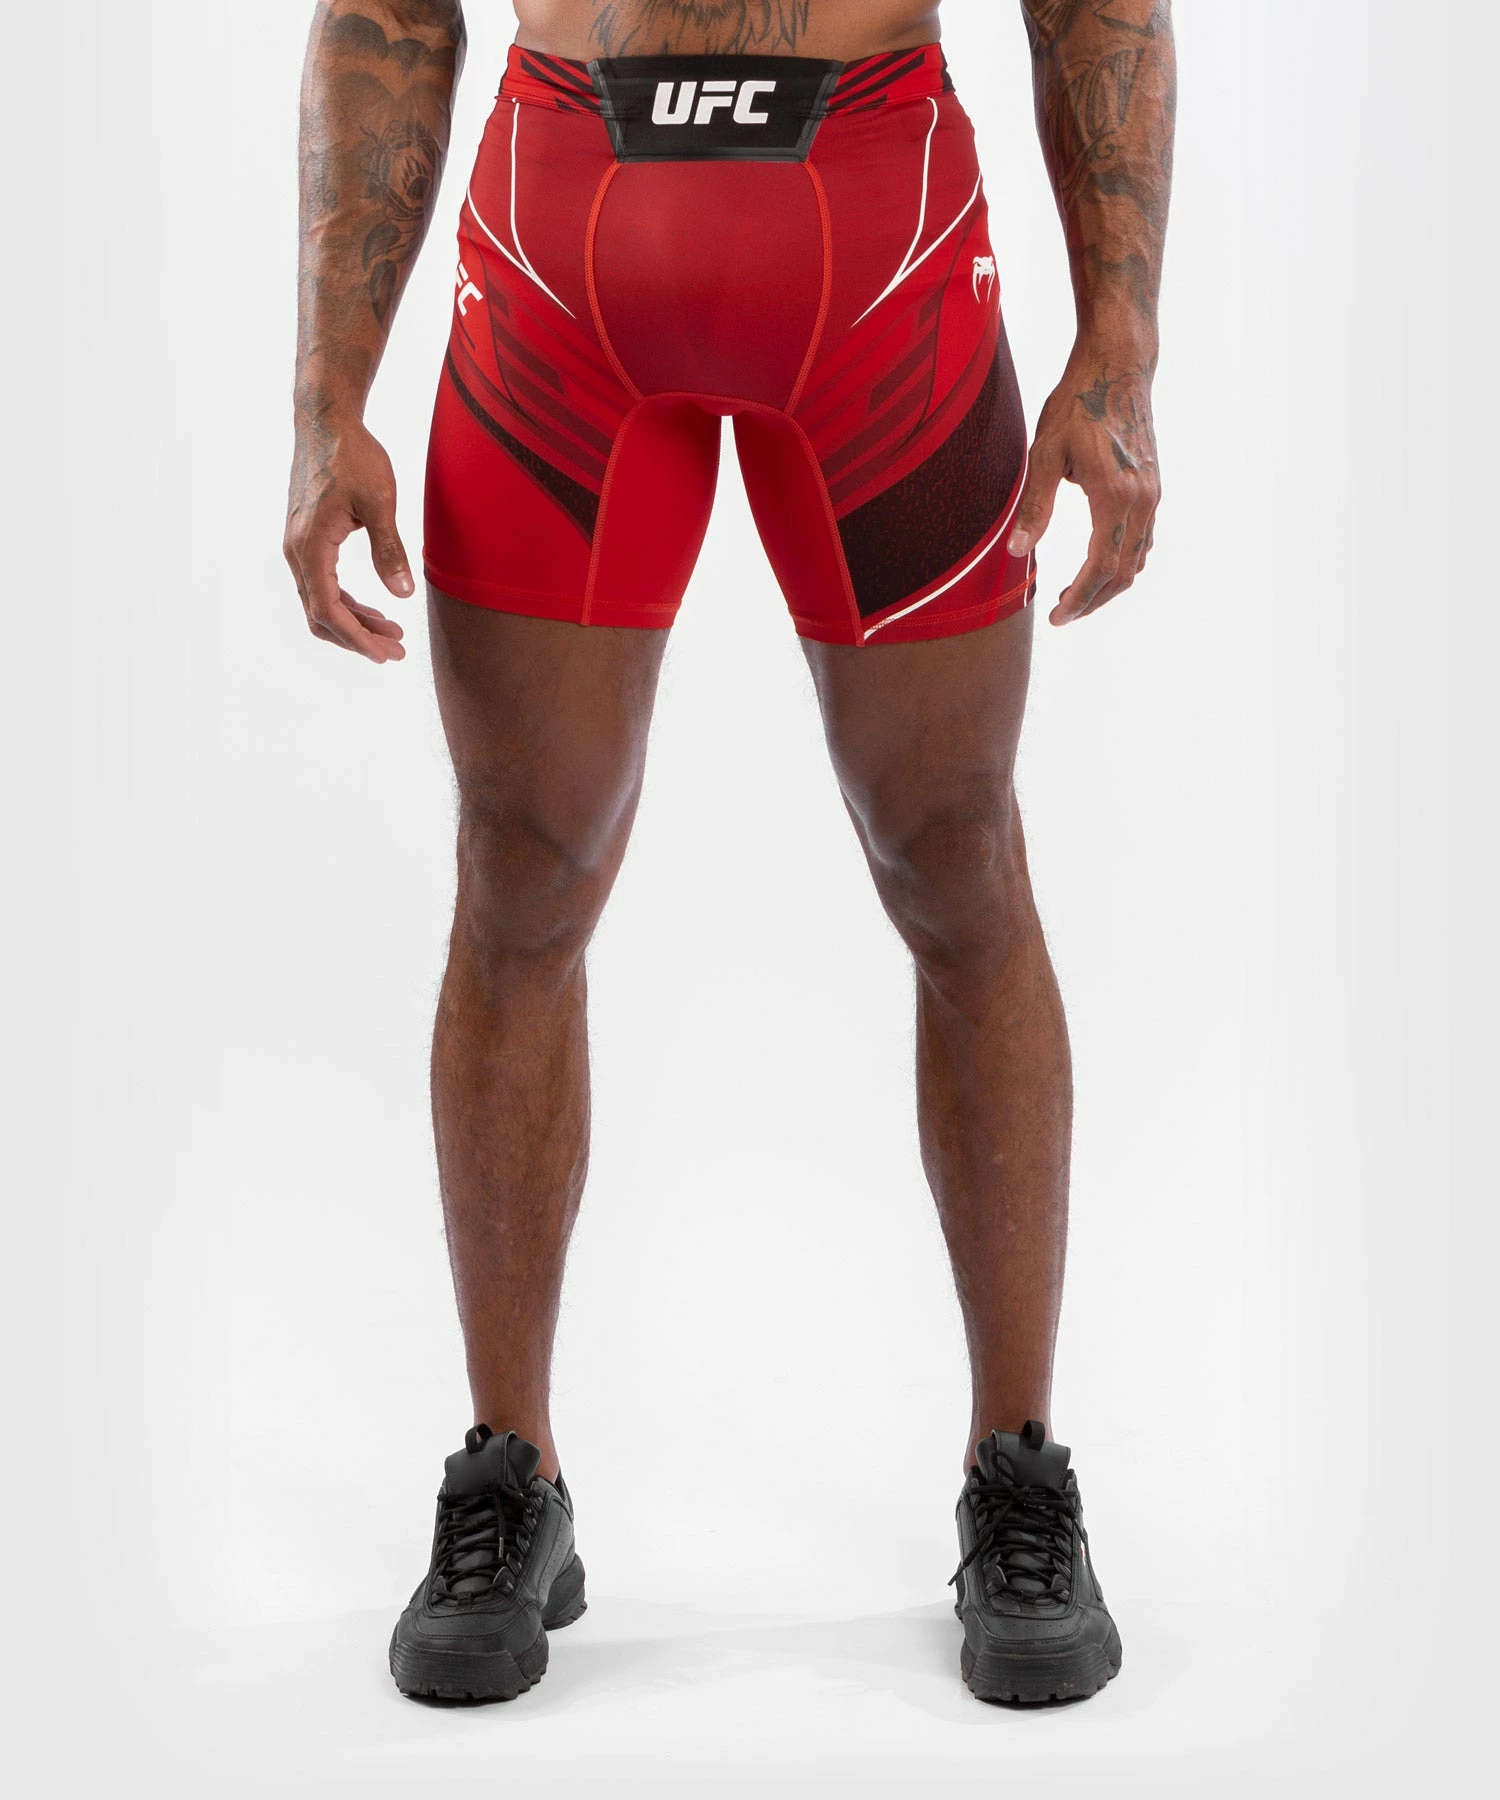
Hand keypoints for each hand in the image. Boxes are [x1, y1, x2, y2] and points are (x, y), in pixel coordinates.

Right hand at [283, 414, 412, 662]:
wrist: (325, 422)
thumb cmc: (352, 455)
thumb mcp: (379, 501)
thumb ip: (389, 549)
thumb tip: (402, 594)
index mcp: (310, 545)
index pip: (327, 609)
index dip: (355, 637)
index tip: (384, 655)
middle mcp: (297, 551)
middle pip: (320, 614)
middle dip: (357, 638)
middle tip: (396, 652)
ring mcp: (298, 546)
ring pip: (321, 601)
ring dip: (354, 622)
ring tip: (393, 634)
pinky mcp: (306, 539)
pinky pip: (322, 584)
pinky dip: (346, 603)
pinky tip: (374, 610)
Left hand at [1007, 348, 1160, 625]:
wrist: (1118, 366)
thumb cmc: (1077, 404)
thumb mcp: (1045, 453)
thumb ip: (1034, 506)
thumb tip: (1018, 552)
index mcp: (1115, 497)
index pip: (1100, 568)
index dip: (1078, 600)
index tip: (1056, 617)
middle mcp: (1141, 501)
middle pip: (1123, 573)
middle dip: (1093, 601)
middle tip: (1062, 615)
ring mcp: (1151, 494)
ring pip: (1137, 559)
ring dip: (1109, 585)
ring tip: (1077, 596)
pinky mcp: (1152, 485)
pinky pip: (1144, 539)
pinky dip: (1124, 561)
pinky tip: (1102, 563)